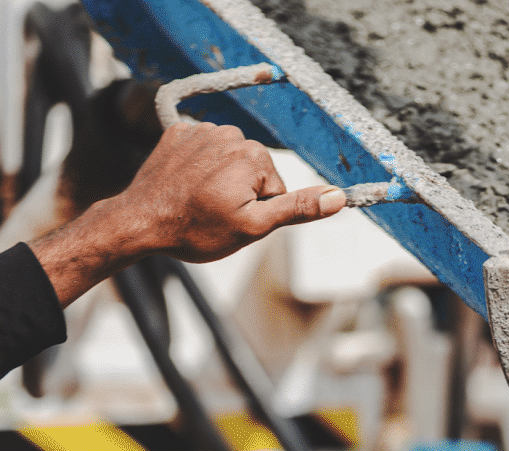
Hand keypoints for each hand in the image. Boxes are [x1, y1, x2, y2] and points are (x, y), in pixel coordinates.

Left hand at [30, 121, 346, 305]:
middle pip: (254, 171)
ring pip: (230, 161)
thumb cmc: (196, 230)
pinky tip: (185, 185)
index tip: (233, 219)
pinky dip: (199, 167)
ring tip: (198, 201)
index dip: (259, 210)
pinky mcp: (179, 132)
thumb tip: (338, 197)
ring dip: (221, 181)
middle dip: (241, 193)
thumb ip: (298, 208)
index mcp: (254, 156)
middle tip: (216, 213)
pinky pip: (205, 149)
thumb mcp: (254, 227)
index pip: (276, 187)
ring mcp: (201, 130)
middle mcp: (231, 134)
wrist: (139, 222)